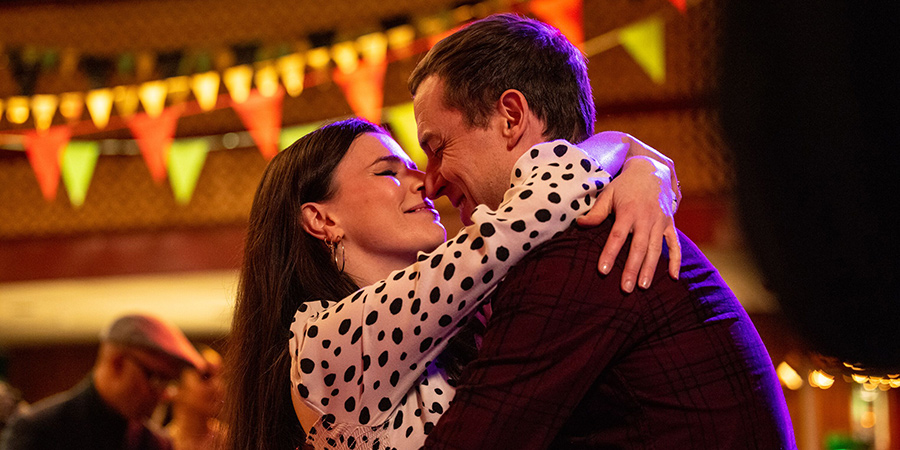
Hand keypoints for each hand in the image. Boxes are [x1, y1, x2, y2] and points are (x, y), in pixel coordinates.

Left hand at [576, 153, 680, 292]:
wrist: (652, 170)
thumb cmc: (625, 185)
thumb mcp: (608, 193)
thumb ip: (596, 211)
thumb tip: (580, 224)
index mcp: (628, 211)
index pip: (617, 236)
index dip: (610, 253)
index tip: (603, 271)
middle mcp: (646, 218)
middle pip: (638, 247)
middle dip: (632, 269)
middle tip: (626, 289)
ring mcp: (660, 222)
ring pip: (656, 249)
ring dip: (650, 269)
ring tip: (643, 287)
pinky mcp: (670, 224)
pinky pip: (675, 244)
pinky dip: (676, 260)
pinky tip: (673, 277)